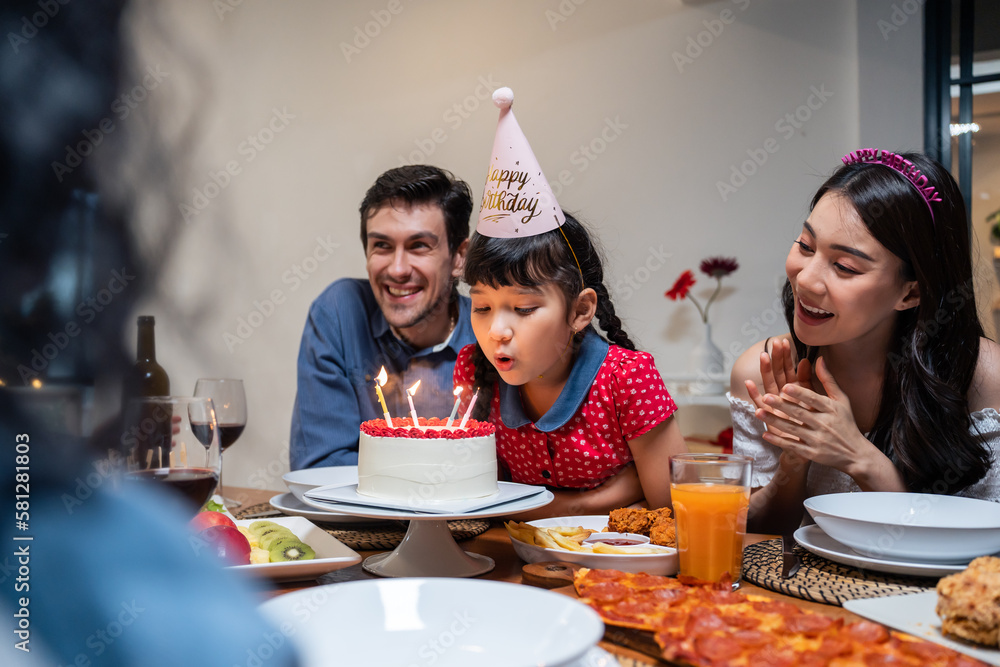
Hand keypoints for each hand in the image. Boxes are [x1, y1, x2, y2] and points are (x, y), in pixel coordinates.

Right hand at [745, 338, 811, 439]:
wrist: (814, 446)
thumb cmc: (815, 424)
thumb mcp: (817, 399)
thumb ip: (811, 380)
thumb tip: (808, 360)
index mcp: (795, 390)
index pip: (788, 369)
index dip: (786, 356)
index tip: (784, 341)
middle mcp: (783, 396)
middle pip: (777, 374)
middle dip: (776, 358)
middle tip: (775, 343)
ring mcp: (776, 406)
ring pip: (769, 385)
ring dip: (765, 371)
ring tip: (764, 356)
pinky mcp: (771, 418)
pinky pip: (760, 405)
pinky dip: (754, 394)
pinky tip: (749, 383)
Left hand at [755, 357, 874, 474]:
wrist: (855, 454)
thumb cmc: (845, 422)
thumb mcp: (841, 400)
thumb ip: (828, 380)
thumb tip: (818, 359)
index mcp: (831, 409)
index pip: (813, 400)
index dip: (800, 393)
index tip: (786, 386)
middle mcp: (824, 424)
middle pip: (800, 414)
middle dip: (782, 406)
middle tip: (766, 397)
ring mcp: (817, 440)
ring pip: (793, 429)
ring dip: (775, 421)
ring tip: (758, 412)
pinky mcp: (812, 453)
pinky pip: (792, 446)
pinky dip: (778, 441)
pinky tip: (765, 434)